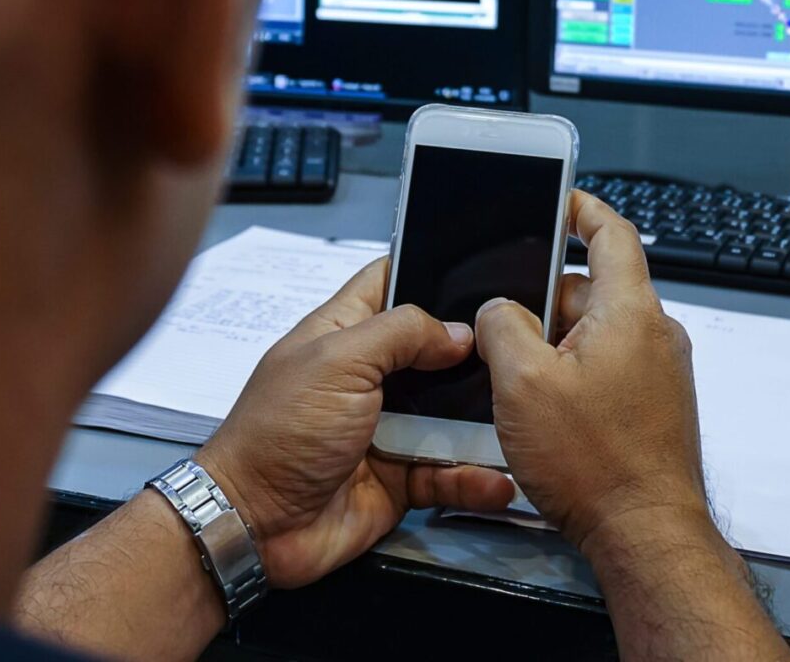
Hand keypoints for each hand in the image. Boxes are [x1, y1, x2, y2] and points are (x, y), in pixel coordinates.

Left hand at [195, 259, 514, 587]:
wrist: (257, 525)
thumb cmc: (286, 429)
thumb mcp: (338, 362)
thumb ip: (402, 333)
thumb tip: (462, 333)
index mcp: (345, 333)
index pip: (390, 282)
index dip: (429, 268)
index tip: (486, 264)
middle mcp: (371, 375)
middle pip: (435, 349)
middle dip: (478, 347)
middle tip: (532, 342)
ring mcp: (389, 428)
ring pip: (452, 414)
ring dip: (487, 418)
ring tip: (528, 416)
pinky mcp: (402, 478)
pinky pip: (449, 474)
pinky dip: (475, 479)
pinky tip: (501, 481)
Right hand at [474, 190, 708, 553]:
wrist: (645, 533)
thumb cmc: (597, 466)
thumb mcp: (523, 385)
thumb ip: (503, 327)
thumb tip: (499, 310)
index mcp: (631, 311)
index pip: (613, 233)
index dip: (582, 208)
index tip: (561, 199)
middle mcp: (655, 335)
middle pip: (593, 289)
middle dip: (545, 301)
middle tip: (504, 325)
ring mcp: (660, 372)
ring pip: (596, 333)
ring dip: (557, 346)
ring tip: (519, 383)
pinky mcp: (654, 405)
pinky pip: (609, 368)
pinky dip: (575, 374)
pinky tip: (545, 411)